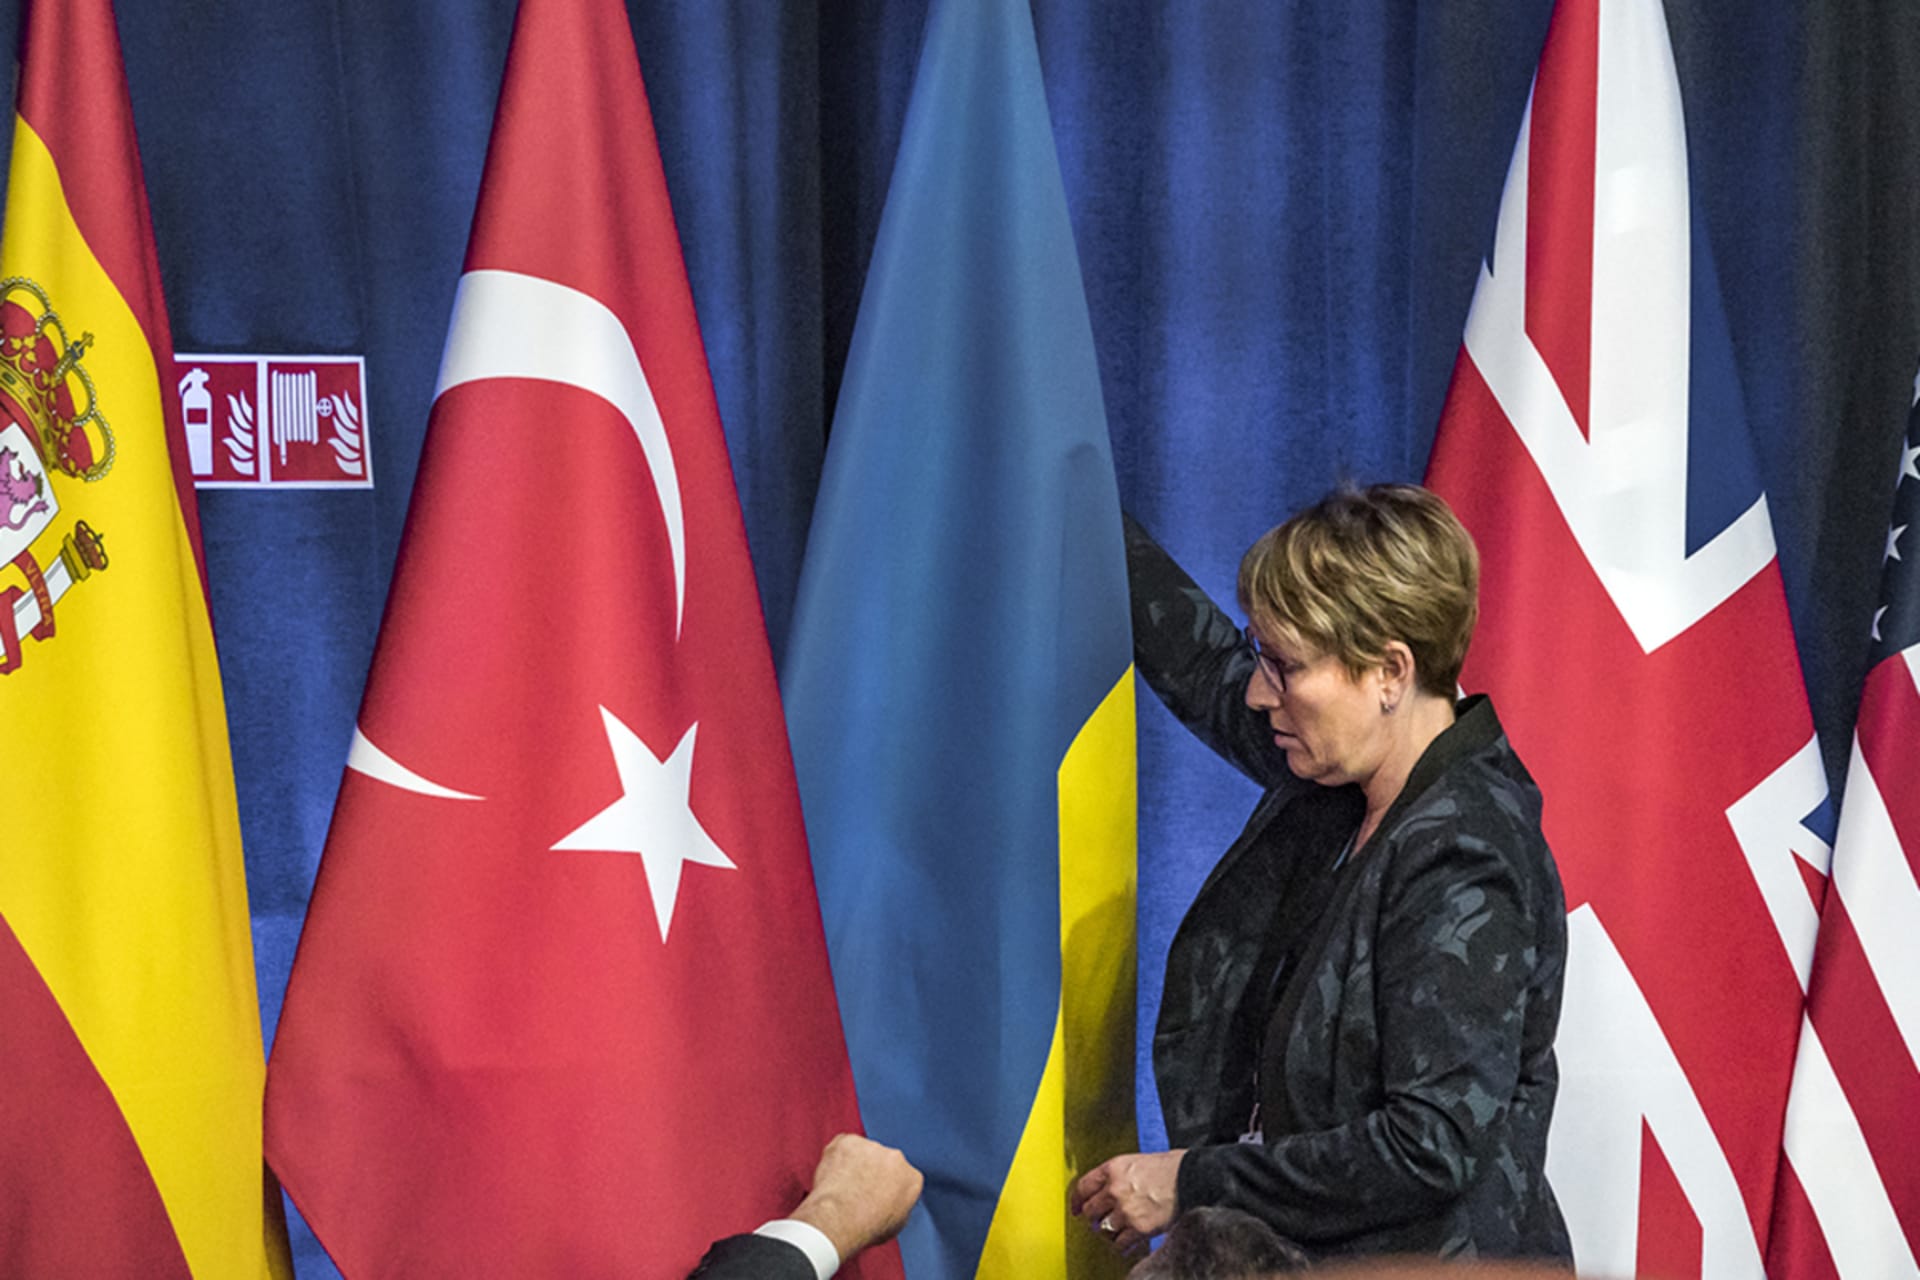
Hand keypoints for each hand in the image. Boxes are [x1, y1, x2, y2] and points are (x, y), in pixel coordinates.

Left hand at [790, 1133, 923, 1261]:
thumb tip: (892, 1203)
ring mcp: (872, 1147)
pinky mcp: (848, 1142)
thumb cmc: (866, 1226)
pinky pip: (843, 1145)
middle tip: (859, 1189)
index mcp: (912, 1178)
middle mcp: (896, 1158)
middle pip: (885, 1160)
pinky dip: (838, 1156)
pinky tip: (834, 1174)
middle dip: (873, 1171)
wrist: (840, 1218)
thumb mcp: (897, 1225)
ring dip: (856, 1163)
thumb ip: (900, 1205)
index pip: (903, 1176)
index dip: (889, 1185)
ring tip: (844, 1185)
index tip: (878, 1193)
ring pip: (864, 1151)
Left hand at [1070, 1149, 1184, 1254]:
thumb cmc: (1170, 1167)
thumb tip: (1107, 1189)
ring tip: (1119, 1229)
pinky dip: (1122, 1244)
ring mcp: (1125, 1210)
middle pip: (1090, 1211)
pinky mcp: (1138, 1228)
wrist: (1191, 1178)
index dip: (1077, 1200)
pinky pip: (1119, 1243)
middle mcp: (1115, 1190)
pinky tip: (1128, 1241)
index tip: (1076, 1208)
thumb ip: (1118, 1175)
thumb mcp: (1137, 1161)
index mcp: (1113, 1169)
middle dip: (1094, 1217)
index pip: (1083, 1187)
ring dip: (1109, 1231)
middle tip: (1100, 1220)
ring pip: (1103, 1229)